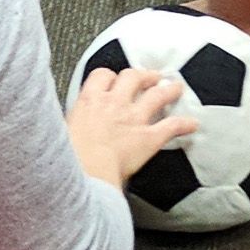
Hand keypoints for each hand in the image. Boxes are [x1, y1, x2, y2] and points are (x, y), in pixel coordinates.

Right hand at [66, 67, 198, 188]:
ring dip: (169, 90)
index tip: (112, 79)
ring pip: (157, 95)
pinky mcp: (148, 137)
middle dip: (143, 75)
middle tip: (149, 77)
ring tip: (176, 87)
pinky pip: (171, 126)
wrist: (84, 174)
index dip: (110, 76)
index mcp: (90, 101)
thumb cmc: (67, 159)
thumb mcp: (58, 132)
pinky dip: (184, 124)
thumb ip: (66, 124)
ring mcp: (134, 119)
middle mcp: (114, 103)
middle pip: (132, 77)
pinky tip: (192, 124)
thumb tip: (57, 127)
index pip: (102, 76)